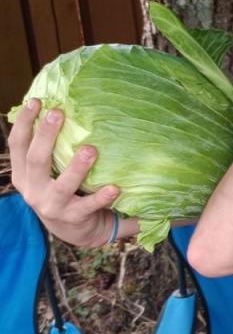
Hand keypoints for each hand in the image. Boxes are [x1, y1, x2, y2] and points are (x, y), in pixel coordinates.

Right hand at [8, 98, 118, 247]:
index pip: (18, 145)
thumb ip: (52, 149)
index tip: (36, 102)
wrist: (77, 231)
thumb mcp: (49, 173)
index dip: (24, 123)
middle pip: (35, 160)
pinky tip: (114, 188)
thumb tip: (67, 107)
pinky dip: (102, 197)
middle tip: (57, 113)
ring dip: (76, 167)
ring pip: (62, 185)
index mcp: (24, 175)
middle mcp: (33, 190)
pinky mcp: (73, 218)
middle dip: (45, 136)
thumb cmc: (64, 191)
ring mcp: (52, 206)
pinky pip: (89, 206)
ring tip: (90, 150)